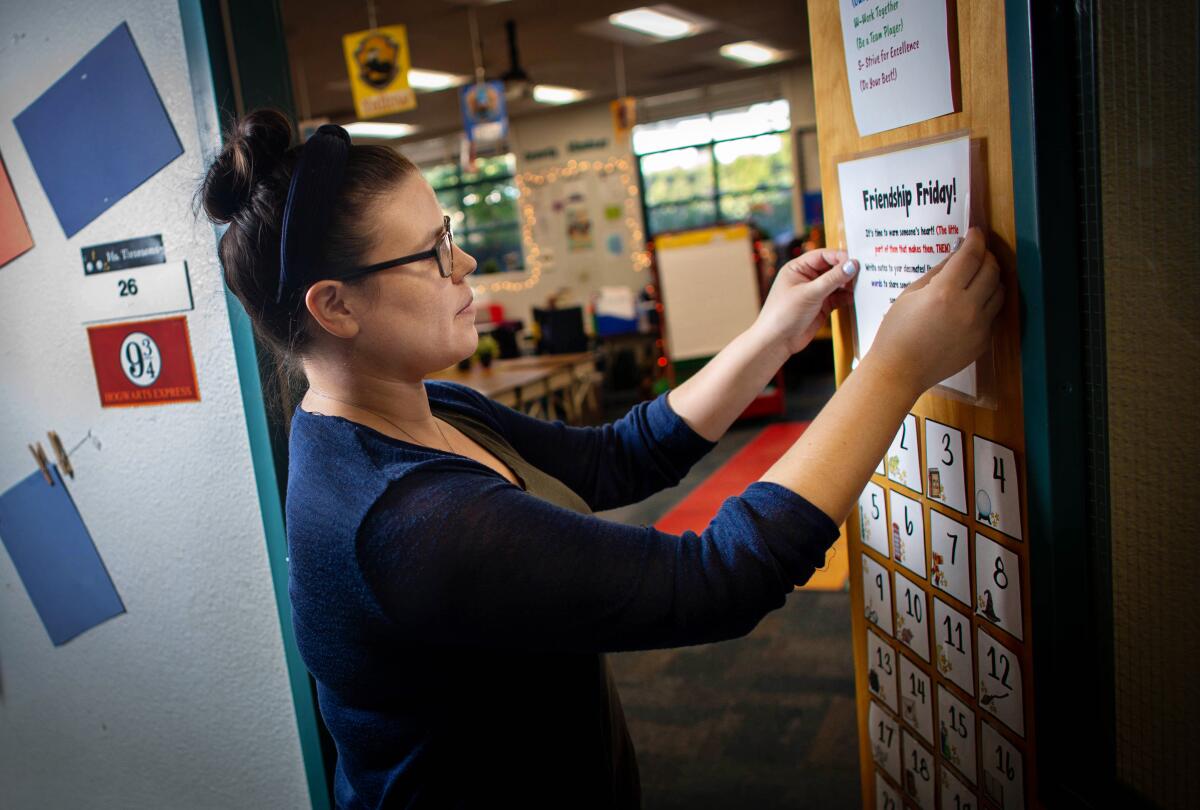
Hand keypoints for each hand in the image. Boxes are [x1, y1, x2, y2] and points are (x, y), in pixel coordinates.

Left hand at [754, 248, 857, 355]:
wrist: (777, 342)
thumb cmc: (784, 314)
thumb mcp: (810, 293)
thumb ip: (832, 279)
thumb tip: (852, 264)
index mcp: (798, 268)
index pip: (823, 256)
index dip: (840, 257)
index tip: (856, 261)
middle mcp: (807, 278)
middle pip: (832, 268)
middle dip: (847, 271)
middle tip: (865, 273)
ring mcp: (815, 292)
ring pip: (837, 283)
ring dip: (849, 285)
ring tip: (863, 286)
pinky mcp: (822, 306)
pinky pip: (838, 297)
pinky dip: (847, 297)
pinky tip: (856, 298)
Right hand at [866, 227, 1004, 395]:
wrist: (899, 371)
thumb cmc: (896, 332)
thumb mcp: (910, 294)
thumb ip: (938, 272)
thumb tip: (957, 254)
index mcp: (945, 293)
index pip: (971, 256)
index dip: (976, 239)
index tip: (975, 233)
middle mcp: (967, 308)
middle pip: (992, 270)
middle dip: (986, 256)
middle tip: (977, 253)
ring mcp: (979, 327)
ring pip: (1000, 292)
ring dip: (992, 278)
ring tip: (978, 276)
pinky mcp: (983, 342)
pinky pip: (993, 315)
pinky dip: (987, 303)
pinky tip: (972, 303)